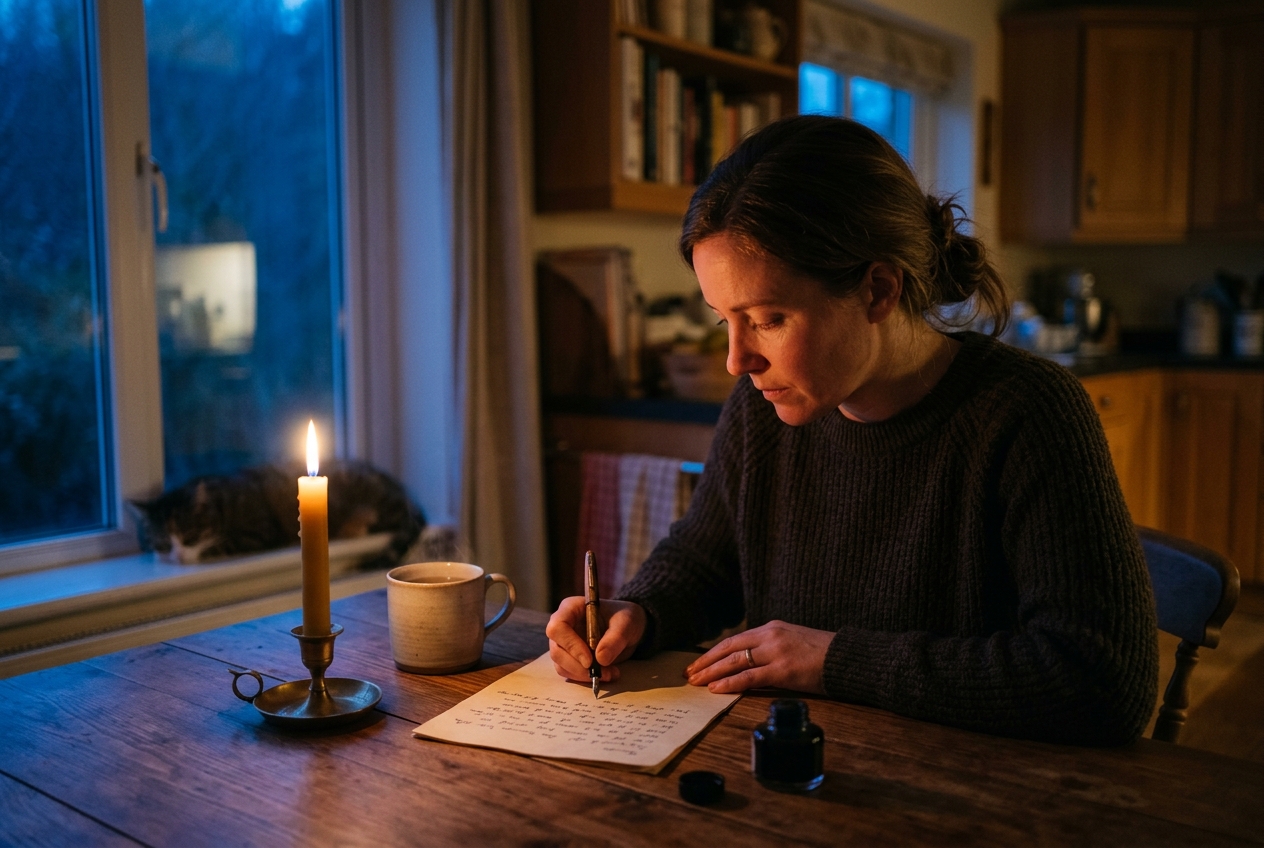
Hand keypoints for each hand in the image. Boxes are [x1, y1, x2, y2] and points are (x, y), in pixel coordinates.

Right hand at [546, 597, 647, 684]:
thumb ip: (615, 637)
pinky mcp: (569, 658)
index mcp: (570, 609)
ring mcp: (563, 643)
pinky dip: (585, 678)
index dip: (570, 645)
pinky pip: (569, 672)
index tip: (589, 661)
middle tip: (602, 673)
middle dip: (578, 666)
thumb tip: (601, 658)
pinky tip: (606, 674)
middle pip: (556, 650)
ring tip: (610, 674)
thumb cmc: (623, 618)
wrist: (627, 628)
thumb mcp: (626, 623)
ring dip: (583, 675)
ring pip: (561, 665)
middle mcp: (562, 626)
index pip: (557, 627)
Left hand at [684, 620, 830, 694]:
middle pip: (729, 648)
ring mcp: (776, 652)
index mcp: (772, 628)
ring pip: (734, 661)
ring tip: (696, 682)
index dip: (714, 652)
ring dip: (712, 672)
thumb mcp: (793, 643)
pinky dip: (730, 683)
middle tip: (688, 674)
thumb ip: (772, 649)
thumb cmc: (823, 654)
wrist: (847, 658)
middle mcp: (770, 636)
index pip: (735, 640)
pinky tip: (716, 689)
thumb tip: (751, 664)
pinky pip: (750, 677)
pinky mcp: (783, 670)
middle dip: (706, 661)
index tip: (699, 663)